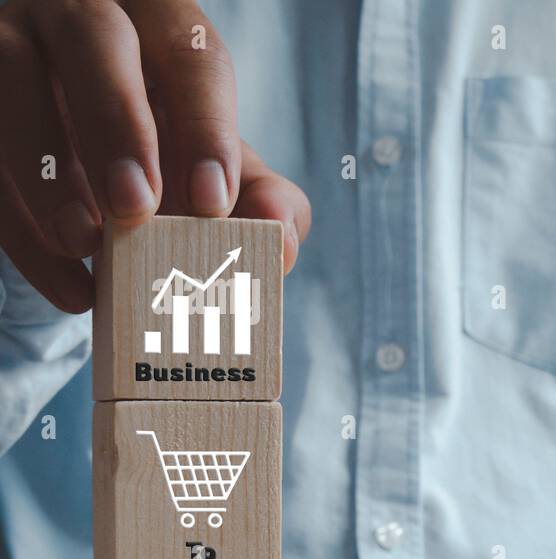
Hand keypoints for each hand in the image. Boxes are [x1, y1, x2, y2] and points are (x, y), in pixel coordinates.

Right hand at [0, 0, 310, 312]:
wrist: (98, 166)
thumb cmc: (173, 156)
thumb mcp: (223, 172)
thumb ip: (265, 200)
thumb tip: (279, 237)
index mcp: (161, 26)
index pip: (190, 56)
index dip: (205, 126)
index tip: (213, 200)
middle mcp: (82, 15)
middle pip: (91, 36)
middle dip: (115, 123)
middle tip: (135, 207)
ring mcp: (14, 46)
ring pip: (11, 77)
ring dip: (45, 167)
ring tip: (85, 241)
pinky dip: (22, 228)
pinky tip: (70, 285)